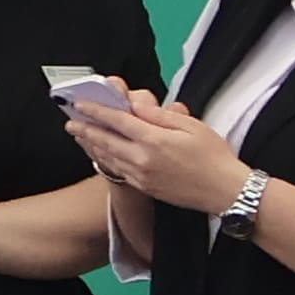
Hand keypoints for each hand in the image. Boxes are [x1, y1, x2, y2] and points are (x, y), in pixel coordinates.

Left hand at [58, 86, 242, 212]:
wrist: (224, 190)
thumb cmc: (213, 156)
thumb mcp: (190, 126)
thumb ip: (159, 116)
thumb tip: (136, 107)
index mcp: (154, 140)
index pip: (117, 121)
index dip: (96, 111)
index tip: (81, 104)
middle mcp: (142, 159)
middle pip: (105, 141)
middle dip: (85, 130)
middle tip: (71, 121)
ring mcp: (141, 176)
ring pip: (108, 158)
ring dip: (90, 145)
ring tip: (79, 135)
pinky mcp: (144, 187)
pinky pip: (117, 170)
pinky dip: (104, 160)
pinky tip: (99, 154)